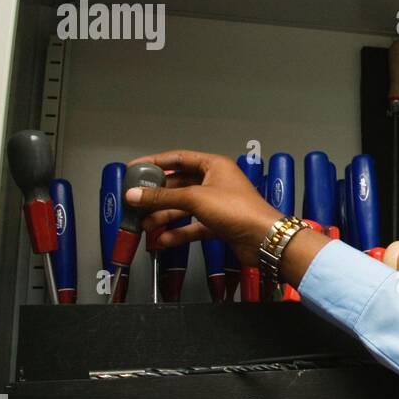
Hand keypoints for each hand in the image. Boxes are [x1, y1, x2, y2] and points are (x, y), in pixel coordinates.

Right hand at [122, 150, 280, 264]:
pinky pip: (193, 226)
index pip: (179, 159)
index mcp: (214, 166)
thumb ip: (162, 197)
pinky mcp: (219, 224)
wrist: (263, 238)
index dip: (156, 163)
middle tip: (136, 202)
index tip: (135, 168)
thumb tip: (135, 195)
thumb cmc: (239, 210)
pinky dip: (178, 233)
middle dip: (157, 196)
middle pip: (179, 185)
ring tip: (144, 224)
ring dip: (164, 216)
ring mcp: (218, 204)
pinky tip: (163, 239)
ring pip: (184, 207)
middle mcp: (216, 182)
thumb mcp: (194, 198)